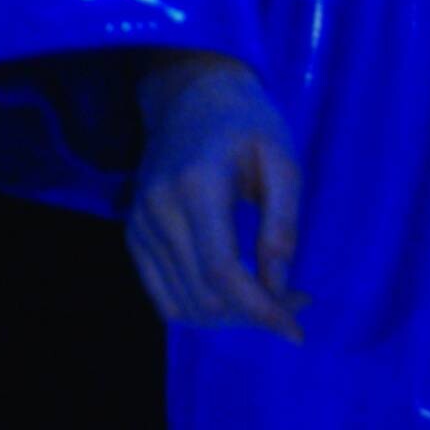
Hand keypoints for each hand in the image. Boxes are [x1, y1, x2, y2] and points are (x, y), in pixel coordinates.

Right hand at [125, 53, 307, 339]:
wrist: (190, 96)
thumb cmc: (249, 124)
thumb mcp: (283, 161)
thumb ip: (283, 223)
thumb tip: (279, 285)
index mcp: (197, 186)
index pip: (222, 270)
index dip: (259, 310)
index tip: (296, 332)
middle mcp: (158, 210)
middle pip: (203, 295)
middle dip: (254, 315)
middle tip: (296, 304)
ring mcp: (139, 225)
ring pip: (182, 305)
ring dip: (230, 318)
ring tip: (271, 300)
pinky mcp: (133, 236)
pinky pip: (163, 297)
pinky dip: (201, 310)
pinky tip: (236, 297)